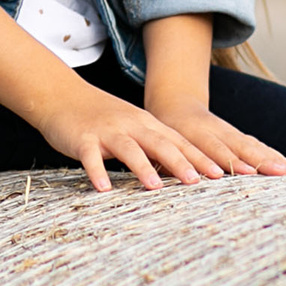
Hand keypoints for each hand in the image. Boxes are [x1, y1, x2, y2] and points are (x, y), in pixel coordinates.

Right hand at [32, 81, 229, 192]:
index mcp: (147, 125)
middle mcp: (131, 125)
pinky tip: (103, 189)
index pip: (180, 143)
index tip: (223, 175)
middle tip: (199, 182)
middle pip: (160, 144)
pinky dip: (97, 171)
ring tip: (155, 187)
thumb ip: (156, 146)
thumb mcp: (134, 128)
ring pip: (128, 148)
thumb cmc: (102, 118)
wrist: (62, 96)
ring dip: (142, 167)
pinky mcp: (83, 139)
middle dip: (181, 163)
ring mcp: (107, 131)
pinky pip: (90, 157)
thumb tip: (187, 171)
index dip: (201, 158)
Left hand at [143, 93, 285, 178]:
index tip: (247, 171)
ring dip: (272, 157)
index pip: (214, 148)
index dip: (230, 160)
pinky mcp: (237, 136)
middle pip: (242, 146)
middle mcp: (216, 131)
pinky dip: (272, 154)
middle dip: (262, 160)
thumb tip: (164, 183)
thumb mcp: (159, 147)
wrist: (175, 103)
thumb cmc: (162, 134)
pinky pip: (257, 145)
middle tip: (283, 172)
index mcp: (194, 134)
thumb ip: (166, 162)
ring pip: (253, 144)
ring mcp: (229, 133)